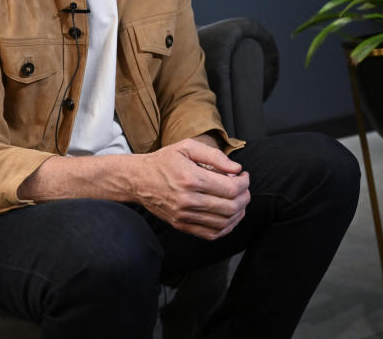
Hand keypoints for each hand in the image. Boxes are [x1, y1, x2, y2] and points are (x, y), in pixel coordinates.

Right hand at [132, 138, 249, 239]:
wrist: (138, 180)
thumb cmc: (164, 161)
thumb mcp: (187, 147)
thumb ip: (214, 156)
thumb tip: (236, 169)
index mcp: (191, 178)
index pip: (230, 188)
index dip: (244, 183)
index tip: (244, 176)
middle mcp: (188, 200)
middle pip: (230, 207)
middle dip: (245, 197)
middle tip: (244, 188)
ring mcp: (184, 215)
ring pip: (224, 223)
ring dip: (239, 213)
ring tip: (239, 201)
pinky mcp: (181, 225)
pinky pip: (211, 234)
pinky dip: (226, 228)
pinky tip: (229, 216)